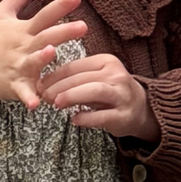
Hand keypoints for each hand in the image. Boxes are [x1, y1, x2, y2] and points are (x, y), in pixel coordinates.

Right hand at [0, 0, 87, 109]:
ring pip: (33, 63)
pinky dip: (28, 98)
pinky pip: (22, 92)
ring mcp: (18, 66)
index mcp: (23, 29)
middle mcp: (23, 47)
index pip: (45, 14)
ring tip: (52, 53)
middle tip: (82, 26)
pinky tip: (35, 104)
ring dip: (41, 59)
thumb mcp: (1, 13)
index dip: (60, 5)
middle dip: (63, 32)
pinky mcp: (13, 86)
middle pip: (46, 36)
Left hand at [38, 51, 160, 140]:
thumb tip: (43, 86)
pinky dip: (86, 118)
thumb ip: (73, 80)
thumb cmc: (110, 92)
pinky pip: (102, 116)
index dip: (54, 75)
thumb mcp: (94, 79)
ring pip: (94, 90)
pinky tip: (74, 119)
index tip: (40, 85)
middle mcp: (116, 75)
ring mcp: (122, 95)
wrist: (140, 109)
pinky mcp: (123, 115)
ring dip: (72, 96)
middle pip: (82, 78)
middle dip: (59, 87)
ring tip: (56, 103)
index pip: (75, 66)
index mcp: (106, 61)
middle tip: (44, 96)